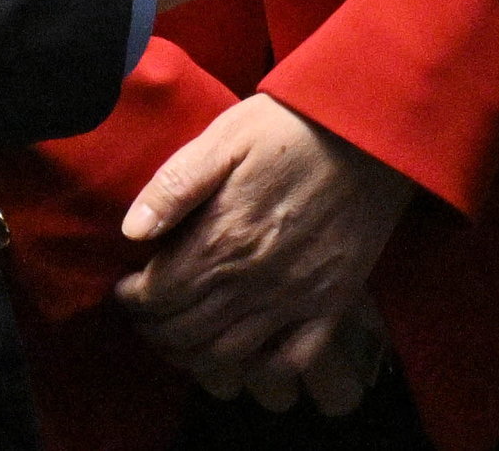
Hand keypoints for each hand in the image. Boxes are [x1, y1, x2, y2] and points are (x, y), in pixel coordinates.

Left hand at [116, 94, 415, 409]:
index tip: (128, 287)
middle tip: (149, 314)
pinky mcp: (331, 302)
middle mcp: (255, 277)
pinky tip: (244, 354)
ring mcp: (295, 296)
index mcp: (223, 235)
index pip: (158, 294)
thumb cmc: (293, 127)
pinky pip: (290, 360)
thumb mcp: (226, 137)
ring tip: (183, 336)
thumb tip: (132, 230)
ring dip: (194, 355)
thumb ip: (176, 184)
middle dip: (156, 328)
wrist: (370, 131)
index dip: (133, 298)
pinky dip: (260, 371)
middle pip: (185, 331)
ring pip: (227, 356)